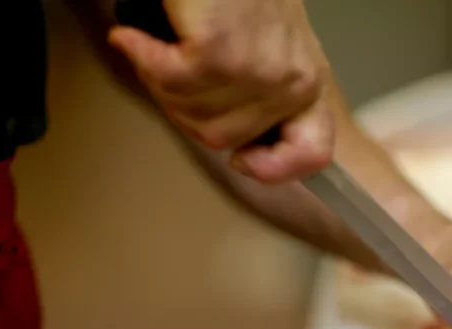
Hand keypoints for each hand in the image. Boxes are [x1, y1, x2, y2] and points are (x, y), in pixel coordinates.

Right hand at [108, 0, 333, 181]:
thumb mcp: (268, 47)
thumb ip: (259, 98)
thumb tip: (233, 146)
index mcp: (310, 82)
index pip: (313, 153)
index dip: (271, 168)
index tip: (240, 160)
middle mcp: (295, 81)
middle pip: (224, 141)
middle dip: (186, 110)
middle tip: (172, 70)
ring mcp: (261, 70)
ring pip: (192, 116)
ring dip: (161, 81)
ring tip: (159, 45)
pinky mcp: (220, 52)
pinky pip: (169, 82)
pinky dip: (142, 56)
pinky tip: (138, 36)